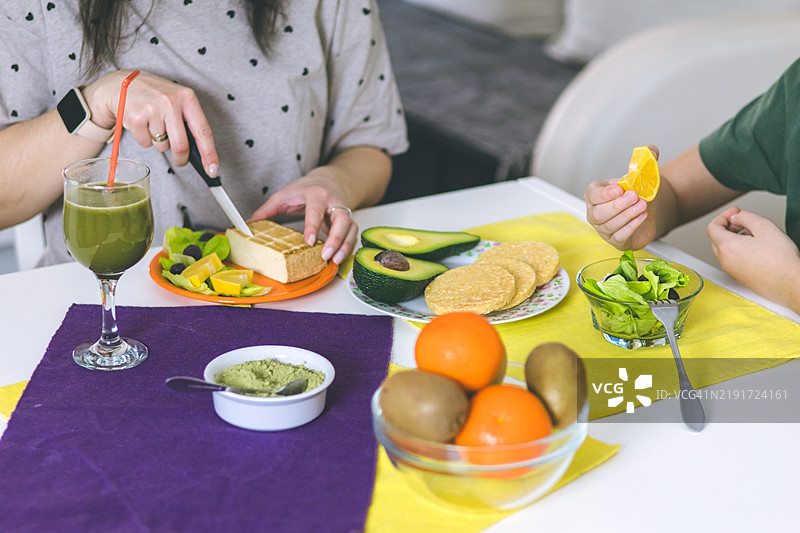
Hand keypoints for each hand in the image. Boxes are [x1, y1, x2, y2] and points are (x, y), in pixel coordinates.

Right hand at [82, 69, 218, 176]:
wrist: (122, 83)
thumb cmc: (155, 95)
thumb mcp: (176, 99)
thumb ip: (189, 121)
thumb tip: (201, 153)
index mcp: (187, 97)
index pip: (203, 131)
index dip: (209, 154)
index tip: (212, 170)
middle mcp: (170, 102)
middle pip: (181, 145)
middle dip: (181, 159)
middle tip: (180, 160)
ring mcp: (152, 109)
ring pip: (162, 146)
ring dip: (160, 143)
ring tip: (154, 124)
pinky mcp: (135, 117)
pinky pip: (146, 143)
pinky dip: (145, 139)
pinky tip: (142, 123)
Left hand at [249, 170, 357, 264]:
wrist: (328, 180)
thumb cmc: (304, 189)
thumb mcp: (283, 195)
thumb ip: (266, 210)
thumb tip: (248, 225)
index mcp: (316, 194)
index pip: (316, 210)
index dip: (313, 226)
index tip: (309, 242)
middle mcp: (334, 202)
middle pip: (342, 220)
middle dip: (336, 239)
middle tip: (326, 255)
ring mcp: (344, 212)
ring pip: (352, 229)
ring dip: (345, 246)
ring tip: (335, 261)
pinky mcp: (349, 221)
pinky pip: (353, 235)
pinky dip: (348, 247)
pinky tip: (340, 258)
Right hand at [584, 145, 659, 250]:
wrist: (647, 208)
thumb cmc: (637, 192)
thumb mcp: (641, 174)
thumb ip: (646, 160)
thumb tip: (650, 149)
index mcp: (595, 194)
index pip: (593, 195)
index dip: (605, 193)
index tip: (619, 188)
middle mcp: (595, 213)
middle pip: (598, 213)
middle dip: (618, 205)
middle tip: (635, 196)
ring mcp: (604, 229)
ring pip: (609, 225)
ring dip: (627, 215)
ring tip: (642, 205)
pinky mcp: (616, 241)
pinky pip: (619, 237)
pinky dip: (631, 227)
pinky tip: (642, 217)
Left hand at [707, 207, 799, 308]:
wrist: (790, 283)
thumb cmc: (781, 259)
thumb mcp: (764, 226)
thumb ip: (745, 217)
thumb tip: (736, 217)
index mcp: (727, 247)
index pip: (712, 227)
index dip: (723, 216)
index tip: (734, 212)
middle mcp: (725, 261)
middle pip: (716, 239)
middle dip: (728, 227)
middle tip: (743, 222)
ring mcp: (731, 272)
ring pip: (725, 250)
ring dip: (734, 239)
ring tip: (754, 235)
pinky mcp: (739, 279)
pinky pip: (732, 261)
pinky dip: (738, 251)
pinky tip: (756, 249)